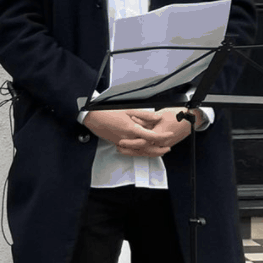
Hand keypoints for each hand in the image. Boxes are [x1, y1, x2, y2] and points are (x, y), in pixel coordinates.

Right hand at [83, 107, 197, 155]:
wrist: (93, 117)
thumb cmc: (108, 112)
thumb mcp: (128, 109)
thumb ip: (144, 115)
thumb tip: (157, 118)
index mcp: (132, 128)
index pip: (151, 136)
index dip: (162, 136)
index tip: (169, 135)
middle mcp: (128, 138)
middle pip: (148, 147)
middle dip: (159, 148)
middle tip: (168, 147)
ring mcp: (123, 143)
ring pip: (140, 152)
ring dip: (151, 153)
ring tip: (159, 151)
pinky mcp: (118, 144)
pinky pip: (132, 152)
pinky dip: (140, 153)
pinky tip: (144, 151)